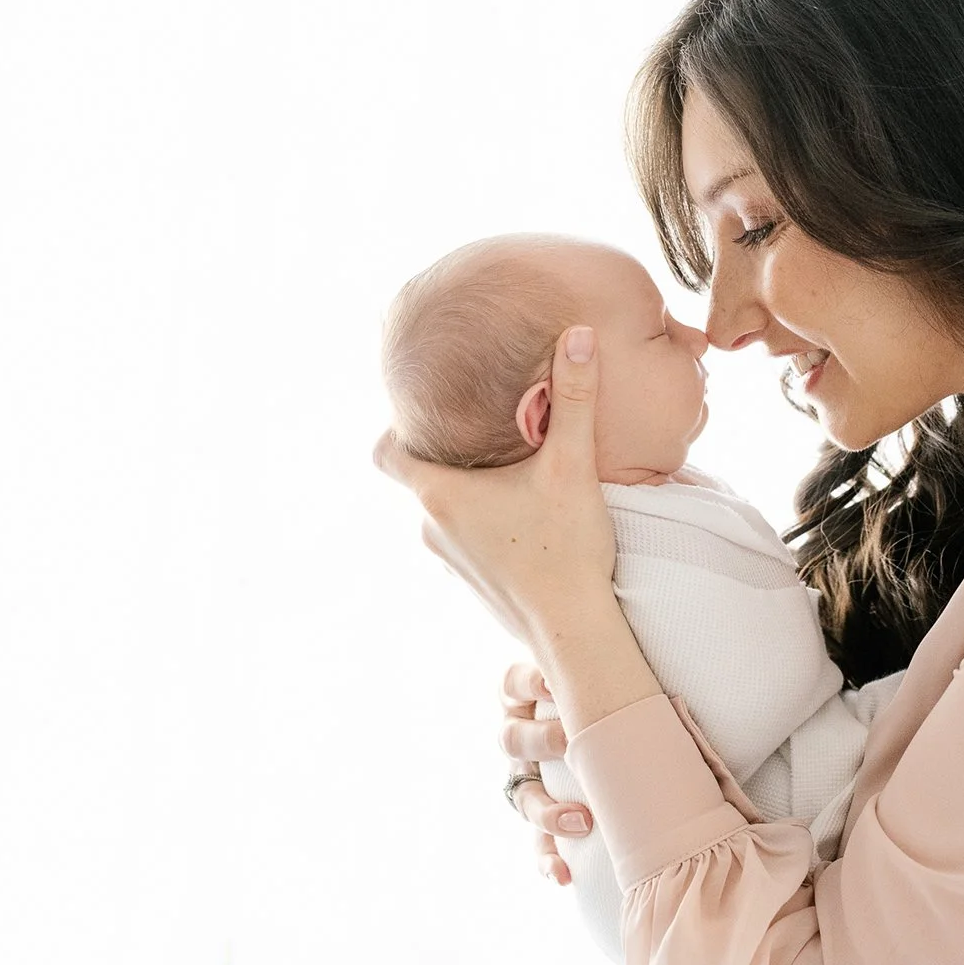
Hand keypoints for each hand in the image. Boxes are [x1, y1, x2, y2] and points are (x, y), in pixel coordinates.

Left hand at [372, 324, 617, 647]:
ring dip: (469, 492)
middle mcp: (433, 530)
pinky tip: (524, 517)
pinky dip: (484, 524)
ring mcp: (450, 563)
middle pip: (422, 479)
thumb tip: (578, 333)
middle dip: (448, 454)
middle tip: (482, 429)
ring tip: (508, 471)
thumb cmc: (567, 548)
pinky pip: (466, 542)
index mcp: (441, 495)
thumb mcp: (573, 464)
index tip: (424, 410)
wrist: (575, 631)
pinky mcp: (475, 584)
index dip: (396, 428)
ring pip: (445, 513)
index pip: (385, 453)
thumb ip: (575, 397)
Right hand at [500, 660, 593, 884]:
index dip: (528, 684)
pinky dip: (548, 859)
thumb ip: (604, 675)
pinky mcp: (541, 815)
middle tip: (571, 742)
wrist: (610, 724)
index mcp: (525, 696)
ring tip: (583, 822)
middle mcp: (519, 736)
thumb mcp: (596, 680)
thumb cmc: (606, 692)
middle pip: (513, 740)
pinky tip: (563, 875)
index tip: (551, 684)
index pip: (513, 684)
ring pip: (522, 797)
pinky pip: (536, 842)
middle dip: (544, 742)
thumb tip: (643, 671)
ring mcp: (527, 778)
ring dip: (549, 812)